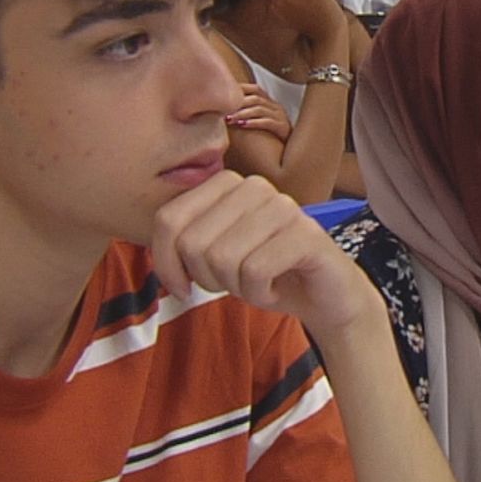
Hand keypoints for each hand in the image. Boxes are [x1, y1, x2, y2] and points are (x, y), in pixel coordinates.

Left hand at [151, 171, 378, 336]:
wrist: (324, 296)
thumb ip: (184, 242)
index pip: (168, 220)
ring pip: (222, 259)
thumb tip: (156, 251)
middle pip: (193, 243)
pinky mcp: (305, 234)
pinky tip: (275, 288)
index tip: (182, 286)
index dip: (165, 263)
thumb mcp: (215, 256)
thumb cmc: (266, 274)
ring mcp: (283, 207)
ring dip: (237, 288)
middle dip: (207, 278)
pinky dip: (260, 294)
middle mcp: (254, 187)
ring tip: (259, 284)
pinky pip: (255, 271)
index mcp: (227, 184)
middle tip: (234, 283)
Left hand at [226, 81, 291, 139]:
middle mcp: (276, 107)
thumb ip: (249, 114)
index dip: (240, 89)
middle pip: (255, 98)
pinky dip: (254, 123)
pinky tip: (243, 125)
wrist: (294, 150)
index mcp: (270, 102)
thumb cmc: (273, 136)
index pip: (255, 89)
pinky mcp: (283, 127)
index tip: (224, 93)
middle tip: (222, 110)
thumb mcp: (262, 121)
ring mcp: (280, 116)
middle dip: (237, 104)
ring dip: (242, 114)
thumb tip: (228, 113)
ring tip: (230, 119)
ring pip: (260, 109)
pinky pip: (267, 122)